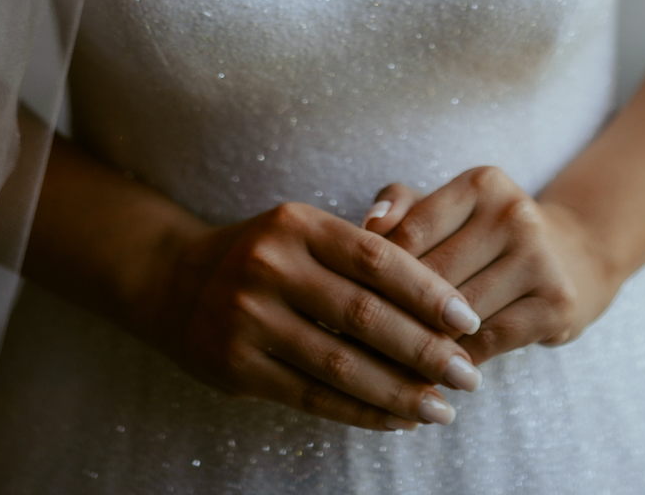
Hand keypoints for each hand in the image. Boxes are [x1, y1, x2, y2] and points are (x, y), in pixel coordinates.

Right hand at [143, 200, 484, 430]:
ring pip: (340, 364)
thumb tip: (442, 299)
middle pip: (364, 316)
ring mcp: (249, 318)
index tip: (469, 320)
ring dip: (398, 392)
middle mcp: (271, 266)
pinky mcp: (236, 366)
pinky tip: (397, 420)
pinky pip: (312, 396)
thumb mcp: (304, 231)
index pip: (377, 259)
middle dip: (424, 350)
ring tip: (440, 408)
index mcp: (298, 225)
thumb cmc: (265, 254)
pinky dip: (361, 411)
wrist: (175, 281)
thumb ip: (362, 251)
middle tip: (468, 375)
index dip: (428, 291)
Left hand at [363, 167, 620, 363]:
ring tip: (389, 365)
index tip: (352, 301)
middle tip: (358, 347)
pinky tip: (438, 372)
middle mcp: (514, 212)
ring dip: (423, 345)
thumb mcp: (448, 208)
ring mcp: (540, 257)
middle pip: (434, 276)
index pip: (411, 232)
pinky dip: (460, 360)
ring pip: (460, 313)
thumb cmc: (486, 234)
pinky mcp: (557, 301)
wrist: (572, 257)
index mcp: (482, 183)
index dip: (377, 273)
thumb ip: (401, 206)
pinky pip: (491, 341)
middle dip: (395, 314)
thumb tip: (370, 223)